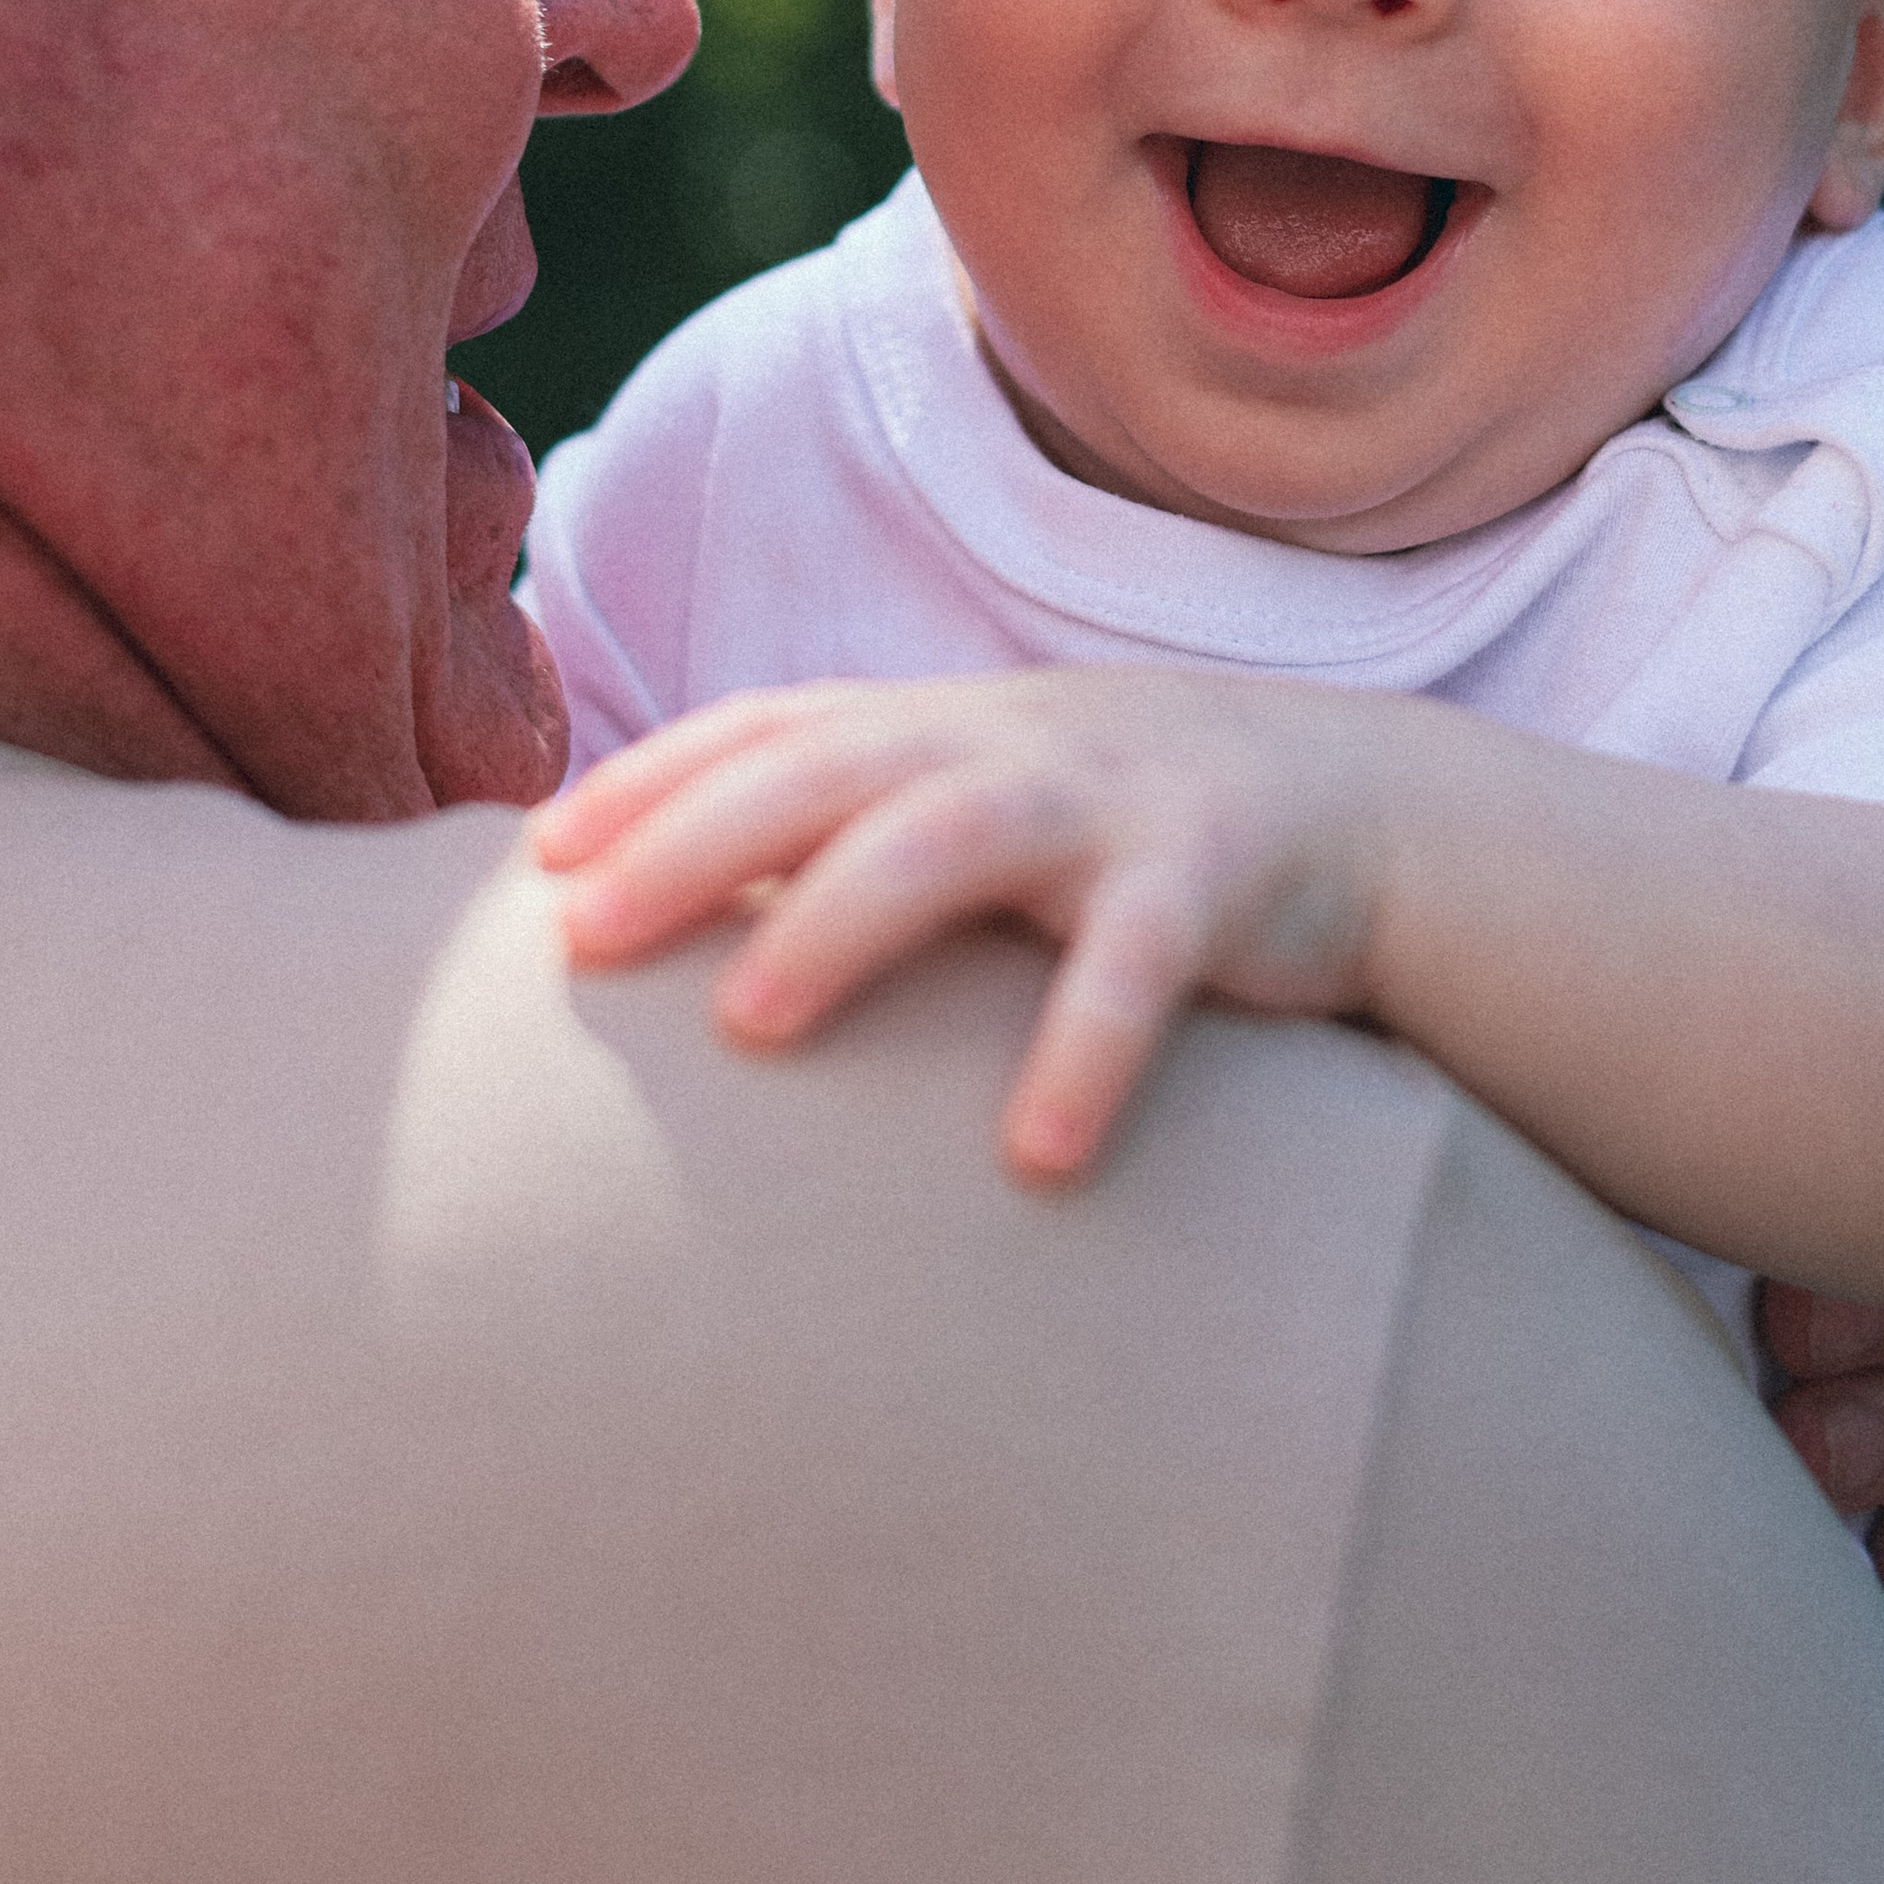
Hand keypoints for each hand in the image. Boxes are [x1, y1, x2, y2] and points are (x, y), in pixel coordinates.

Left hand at [537, 670, 1398, 1180]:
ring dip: (847, 919)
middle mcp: (1000, 744)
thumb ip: (839, 840)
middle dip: (695, 840)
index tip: (533, 860)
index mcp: (929, 729)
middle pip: (823, 769)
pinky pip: (1142, 962)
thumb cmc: (1106, 832)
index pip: (764, 727)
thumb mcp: (972, 802)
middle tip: (582, 936)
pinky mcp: (1214, 878)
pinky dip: (1087, 1049)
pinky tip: (1033, 1155)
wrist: (1349, 798)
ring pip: (954, 837)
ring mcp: (1106, 801)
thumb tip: (646, 935)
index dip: (649, 779)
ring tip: (753, 1019)